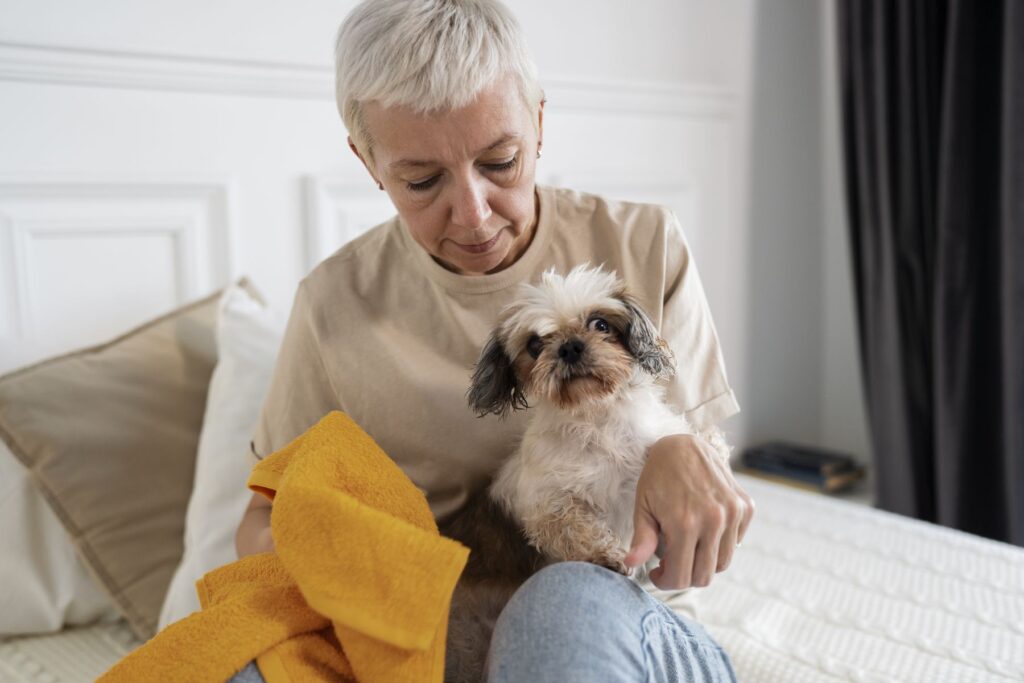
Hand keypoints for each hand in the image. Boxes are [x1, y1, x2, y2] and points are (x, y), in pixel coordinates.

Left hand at [624, 434, 753, 589]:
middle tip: (670, 563)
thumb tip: (631, 564)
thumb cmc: (657, 476)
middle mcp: (714, 520)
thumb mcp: (643, 507)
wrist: (683, 444)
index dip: (666, 582)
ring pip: (723, 563)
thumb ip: (642, 540)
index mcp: (685, 523)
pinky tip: (703, 529)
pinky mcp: (745, 506)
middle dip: (685, 576)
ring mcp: (733, 513)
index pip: (682, 576)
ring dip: (704, 562)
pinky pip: (736, 542)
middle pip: (705, 576)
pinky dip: (720, 544)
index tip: (657, 574)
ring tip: (686, 546)